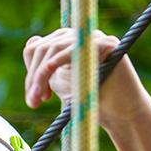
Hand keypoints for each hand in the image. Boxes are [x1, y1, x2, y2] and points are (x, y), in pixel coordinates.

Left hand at [23, 28, 149, 128]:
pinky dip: (59, 60)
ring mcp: (93, 37)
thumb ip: (45, 69)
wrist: (120, 114)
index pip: (37, 47)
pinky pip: (77, 48)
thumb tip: (31, 44)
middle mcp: (79, 35)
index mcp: (66, 43)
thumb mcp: (61, 83)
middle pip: (44, 47)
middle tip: (32, 102)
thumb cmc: (92, 101)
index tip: (33, 99)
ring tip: (40, 99)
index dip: (30, 72)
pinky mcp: (106, 44)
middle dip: (34, 77)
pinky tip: (50, 73)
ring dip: (41, 74)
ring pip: (55, 47)